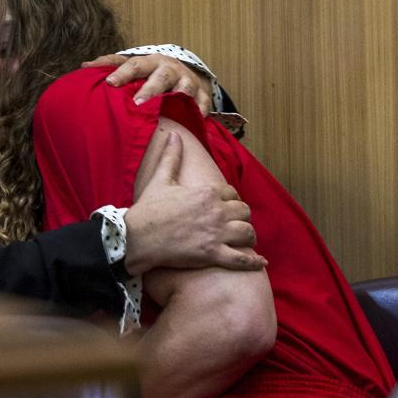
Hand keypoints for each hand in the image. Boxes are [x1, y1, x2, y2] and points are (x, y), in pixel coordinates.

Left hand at [82, 53, 213, 112]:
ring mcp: (188, 81)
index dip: (123, 73)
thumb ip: (110, 65)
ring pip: (185, 88)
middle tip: (138, 104)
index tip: (110, 83)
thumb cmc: (151, 73)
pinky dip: (200, 111)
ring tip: (171, 109)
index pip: (135, 64)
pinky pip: (203, 103)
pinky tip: (195, 120)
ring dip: (178, 98)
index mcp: (150, 61)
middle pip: (161, 76)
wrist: (184, 73)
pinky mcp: (202, 95)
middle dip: (151, 89)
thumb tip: (84, 67)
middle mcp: (170, 68)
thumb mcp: (133, 65)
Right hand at [122, 133, 264, 274]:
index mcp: (206, 192)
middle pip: (244, 212)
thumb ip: (172, 156)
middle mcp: (216, 211)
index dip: (232, 200)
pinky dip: (253, 262)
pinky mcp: (213, 254)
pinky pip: (241, 259)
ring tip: (246, 241)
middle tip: (237, 224)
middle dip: (242, 217)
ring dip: (249, 237)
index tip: (228, 207)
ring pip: (247, 233)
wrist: (137, 236)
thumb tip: (174, 135)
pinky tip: (260, 262)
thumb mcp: (161, 179)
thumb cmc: (148, 209)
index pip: (232, 193)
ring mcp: (216, 233)